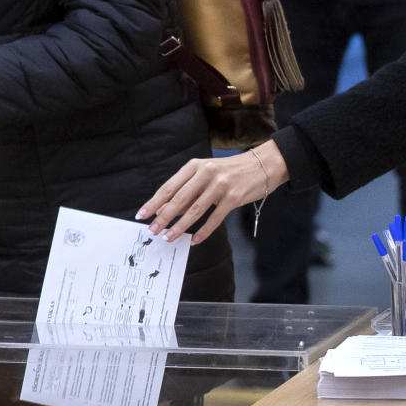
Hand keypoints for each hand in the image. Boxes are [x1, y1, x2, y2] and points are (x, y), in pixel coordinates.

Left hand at [136, 142, 289, 243]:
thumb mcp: (206, 175)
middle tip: (152, 231)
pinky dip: (203, 232)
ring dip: (180, 227)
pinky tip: (194, 240)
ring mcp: (220, 185)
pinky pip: (214, 218)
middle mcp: (206, 173)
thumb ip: (187, 191)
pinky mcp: (233, 197)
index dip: (154, 202)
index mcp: (195, 166)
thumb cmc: (230, 172)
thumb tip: (165, 211)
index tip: (142, 215)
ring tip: (168, 238)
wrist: (263, 165)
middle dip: (163, 217)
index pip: (169, 186)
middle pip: (179, 199)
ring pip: (195, 210)